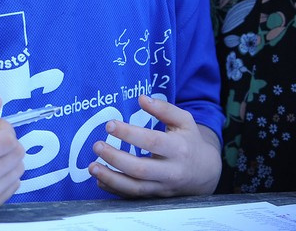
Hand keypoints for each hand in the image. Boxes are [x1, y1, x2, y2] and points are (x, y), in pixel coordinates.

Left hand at [88, 93, 220, 197]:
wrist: (205, 174)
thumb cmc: (189, 142)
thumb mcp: (185, 122)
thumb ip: (164, 109)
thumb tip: (142, 98)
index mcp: (178, 149)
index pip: (152, 142)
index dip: (129, 134)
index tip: (109, 125)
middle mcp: (171, 171)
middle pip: (140, 169)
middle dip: (115, 158)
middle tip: (97, 145)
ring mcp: (163, 187)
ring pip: (135, 188)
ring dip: (111, 178)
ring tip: (92, 167)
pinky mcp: (155, 197)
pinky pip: (133, 198)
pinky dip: (115, 190)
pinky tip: (100, 181)